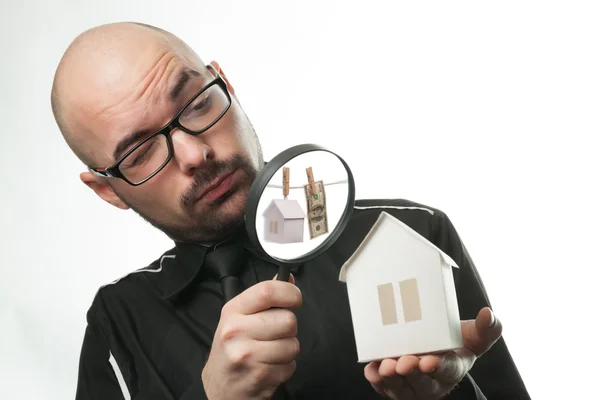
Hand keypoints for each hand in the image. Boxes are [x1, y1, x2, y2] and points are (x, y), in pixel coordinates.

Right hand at [202, 274, 301, 399]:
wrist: (219, 385)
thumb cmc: (232, 347)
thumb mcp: (240, 317)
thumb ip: (264, 297)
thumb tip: (288, 278)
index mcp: (233, 311)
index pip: (267, 291)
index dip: (290, 292)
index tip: (295, 298)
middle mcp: (236, 331)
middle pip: (288, 320)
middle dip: (289, 328)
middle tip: (276, 333)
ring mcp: (247, 355)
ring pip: (293, 345)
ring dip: (288, 350)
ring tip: (271, 352)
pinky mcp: (259, 376)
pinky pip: (291, 366)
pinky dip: (285, 367)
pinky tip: (269, 366)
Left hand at [364, 307, 501, 399]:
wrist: (438, 353)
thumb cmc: (455, 344)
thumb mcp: (474, 337)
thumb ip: (486, 328)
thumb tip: (487, 313)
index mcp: (454, 368)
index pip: (447, 370)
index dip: (438, 367)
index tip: (429, 361)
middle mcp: (433, 382)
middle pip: (422, 381)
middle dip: (412, 372)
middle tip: (403, 363)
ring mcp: (412, 387)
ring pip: (401, 387)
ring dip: (392, 378)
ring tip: (386, 366)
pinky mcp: (394, 387)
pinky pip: (383, 387)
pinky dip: (377, 379)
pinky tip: (372, 370)